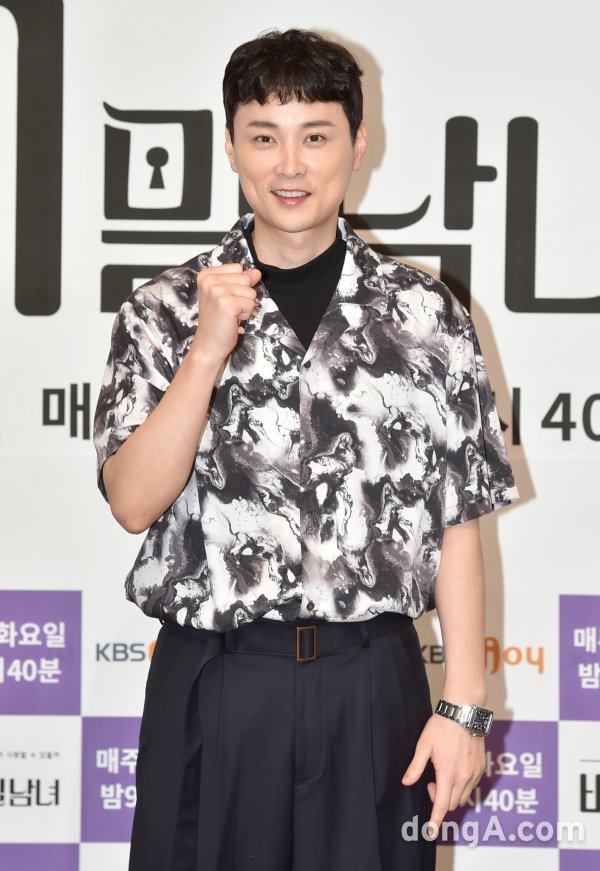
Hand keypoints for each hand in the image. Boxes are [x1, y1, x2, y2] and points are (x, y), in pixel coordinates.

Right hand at [193, 264, 261, 364]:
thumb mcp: (227, 295)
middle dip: (243, 295)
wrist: (209, 344)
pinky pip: (251, 303)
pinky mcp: (227, 304)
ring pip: (250, 292)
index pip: (238, 268)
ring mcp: (217, 291)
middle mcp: (209, 280)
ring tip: (230, 314)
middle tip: (228, 308)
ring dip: (245, 306)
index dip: (238, 285)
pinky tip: (233, 319)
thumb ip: (241, 280)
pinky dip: (246, 314)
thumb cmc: (217, 321)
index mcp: (206, 275)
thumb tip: (257, 272)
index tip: (225, 299)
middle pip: (246, 278)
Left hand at [401, 713, 485, 834]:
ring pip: (463, 797)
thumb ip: (415, 766)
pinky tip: (454, 770)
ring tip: (442, 774)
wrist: (465, 712)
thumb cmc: (442, 726)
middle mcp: (464, 777)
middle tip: (430, 782)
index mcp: (448, 773)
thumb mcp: (424, 745)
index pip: (441, 805)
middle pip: (452, 804)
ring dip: (451, 793)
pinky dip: (462, 786)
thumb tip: (406, 782)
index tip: (430, 832)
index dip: (435, 821)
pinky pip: (471, 786)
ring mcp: (475, 773)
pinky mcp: (482, 767)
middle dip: (440, 800)